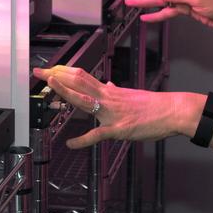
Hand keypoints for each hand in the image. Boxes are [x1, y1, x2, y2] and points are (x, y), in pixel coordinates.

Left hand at [33, 65, 186, 148]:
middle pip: (79, 83)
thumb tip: (108, 85)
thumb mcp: (132, 95)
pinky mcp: (118, 129)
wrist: (172, 111)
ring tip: (51, 86)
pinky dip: (82, 140)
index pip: (82, 77)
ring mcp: (112, 113)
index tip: (50, 69)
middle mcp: (108, 98)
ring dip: (67, 92)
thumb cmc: (154, 105)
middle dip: (57, 77)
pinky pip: (97, 135)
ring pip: (85, 100)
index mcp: (110, 91)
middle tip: (40, 72)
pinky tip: (70, 143)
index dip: (64, 72)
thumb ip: (116, 91)